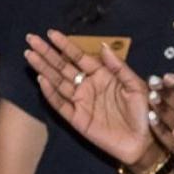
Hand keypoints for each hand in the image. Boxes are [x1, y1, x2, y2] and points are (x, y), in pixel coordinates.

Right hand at [26, 30, 154, 166]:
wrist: (144, 140)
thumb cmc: (144, 111)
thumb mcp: (136, 85)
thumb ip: (119, 67)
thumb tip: (102, 46)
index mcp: (103, 75)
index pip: (79, 57)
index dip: (65, 45)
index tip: (50, 33)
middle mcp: (89, 86)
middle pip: (63, 67)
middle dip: (47, 53)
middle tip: (31, 39)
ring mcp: (81, 102)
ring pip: (58, 82)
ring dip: (43, 69)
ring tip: (30, 55)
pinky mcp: (77, 119)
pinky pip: (61, 104)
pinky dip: (50, 93)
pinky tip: (42, 79)